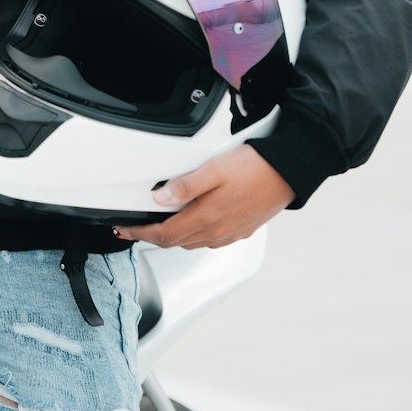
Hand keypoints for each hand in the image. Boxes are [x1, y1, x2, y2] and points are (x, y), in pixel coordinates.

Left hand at [114, 145, 294, 249]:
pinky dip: (192, 235)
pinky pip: (209, 240)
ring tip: (156, 226)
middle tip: (133, 228)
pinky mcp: (240, 230)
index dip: (140, 233)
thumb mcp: (214, 169)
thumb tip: (160, 199)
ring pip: (191, 242)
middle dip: (150, 236)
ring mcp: (229, 234)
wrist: (287, 173)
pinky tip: (191, 224)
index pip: (163, 234)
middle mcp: (217, 232)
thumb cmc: (254, 168)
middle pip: (175, 242)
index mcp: (206, 219)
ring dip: (171, 238)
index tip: (124, 229)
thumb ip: (185, 186)